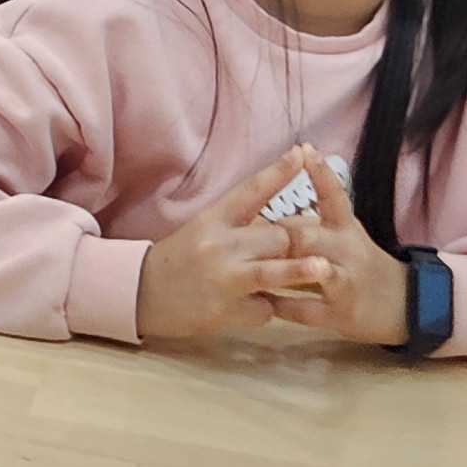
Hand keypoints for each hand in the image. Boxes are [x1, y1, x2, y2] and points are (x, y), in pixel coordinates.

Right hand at [134, 153, 333, 342]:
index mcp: (212, 219)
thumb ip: (239, 227)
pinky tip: (249, 306)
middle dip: (293, 244)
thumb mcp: (204, 229)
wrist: (142, 292)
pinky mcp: (225, 311)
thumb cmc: (180, 257)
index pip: (250, 191)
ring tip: (324, 268)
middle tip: (300, 252)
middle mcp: (218, 245)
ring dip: (300, 271)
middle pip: (274, 237)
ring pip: (271, 271)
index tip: (300, 154)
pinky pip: (261, 309)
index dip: (277, 173)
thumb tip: (281, 228)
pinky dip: (262, 308)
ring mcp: (222, 279)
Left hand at [261, 155, 412, 347]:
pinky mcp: (341, 314)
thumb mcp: (345, 236)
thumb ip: (311, 220)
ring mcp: (347, 283)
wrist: (407, 305)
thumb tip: (274, 195)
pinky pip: (308, 309)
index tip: (305, 149)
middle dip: (278, 234)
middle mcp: (348, 250)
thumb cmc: (362, 264)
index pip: (334, 195)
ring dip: (286, 268)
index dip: (320, 173)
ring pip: (316, 270)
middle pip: (309, 234)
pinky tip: (265, 303)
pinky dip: (285, 306)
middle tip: (246, 234)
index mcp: (346, 228)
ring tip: (258, 268)